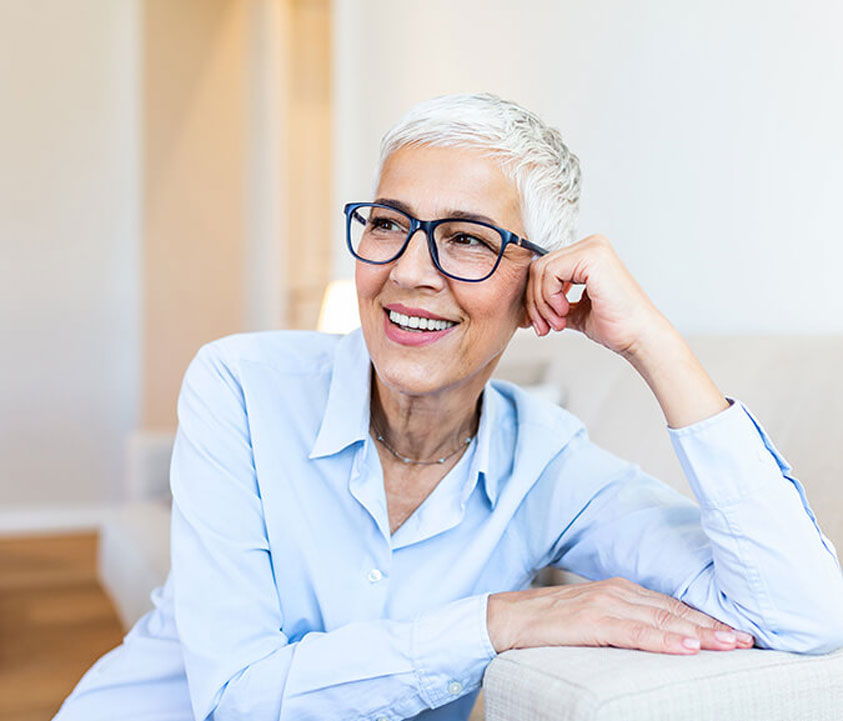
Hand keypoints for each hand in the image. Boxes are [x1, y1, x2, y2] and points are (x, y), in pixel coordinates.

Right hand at [487, 576, 754, 654]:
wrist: (506, 618)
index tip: (736, 632)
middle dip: (713, 626)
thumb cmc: (549, 623)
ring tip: (728, 643)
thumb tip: (656, 638)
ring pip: (662, 618)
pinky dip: (664, 638)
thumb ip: (623, 624)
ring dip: (699, 632)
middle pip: (674, 610)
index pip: (671, 606)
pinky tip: (686, 646)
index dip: (705, 619)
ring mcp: (605, 604)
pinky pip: (635, 631)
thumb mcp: (593, 621)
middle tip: (747, 639)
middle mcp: (617, 592)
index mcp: (620, 591)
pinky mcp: (593, 620)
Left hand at [524, 235, 668, 357]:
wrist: (638, 336)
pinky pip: (550, 272)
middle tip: (545, 326)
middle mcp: (591, 246)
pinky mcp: (591, 256)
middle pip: (539, 267)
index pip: (544, 267)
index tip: (541, 323)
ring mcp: (592, 248)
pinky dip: (549, 297)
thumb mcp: (576, 311)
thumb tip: (531, 306)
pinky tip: (564, 312)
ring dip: (542, 303)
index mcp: (588, 255)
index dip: (535, 297)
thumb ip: (555, 302)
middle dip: (535, 302)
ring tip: (557, 323)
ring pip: (541, 270)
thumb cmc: (616, 325)